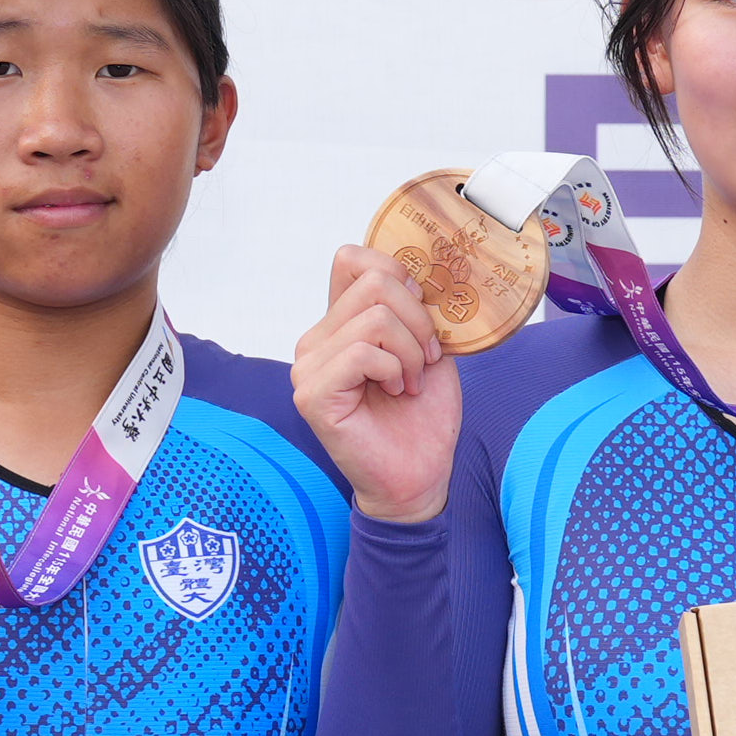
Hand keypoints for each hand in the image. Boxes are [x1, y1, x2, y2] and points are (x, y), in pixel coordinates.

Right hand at [293, 242, 463, 525]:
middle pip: (373, 282)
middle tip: (425, 359)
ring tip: (411, 382)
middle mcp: (315, 340)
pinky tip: (397, 392)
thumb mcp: (427, 346)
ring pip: (374, 317)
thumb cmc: (421, 417)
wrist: (419, 476)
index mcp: (338, 324)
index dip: (397, 273)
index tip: (422, 314)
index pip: (352, 259)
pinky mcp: (312, 394)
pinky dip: (394, 369)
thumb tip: (417, 272)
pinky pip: (362, 352)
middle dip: (417, 317)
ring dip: (410, 350)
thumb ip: (413, 307)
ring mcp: (308, 367)